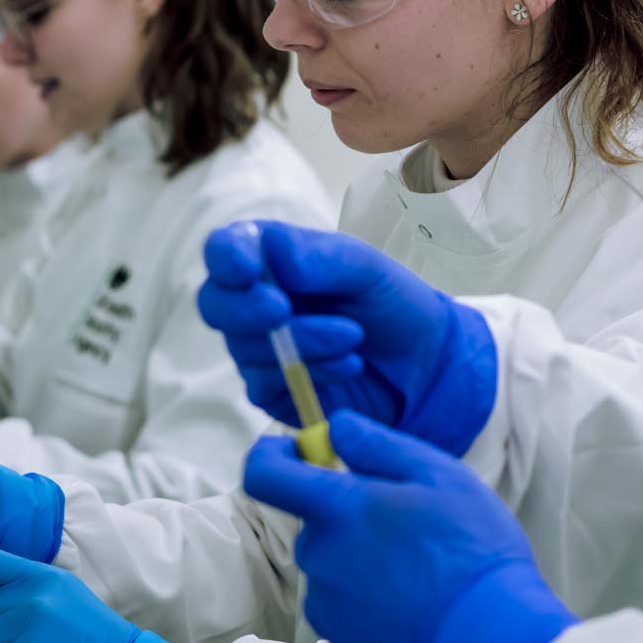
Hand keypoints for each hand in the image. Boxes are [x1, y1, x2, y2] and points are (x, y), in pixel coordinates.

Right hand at [198, 220, 497, 456]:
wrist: (428, 366)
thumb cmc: (395, 306)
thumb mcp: (367, 270)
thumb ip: (319, 257)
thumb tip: (272, 253)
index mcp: (273, 260)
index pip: (226, 251)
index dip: (225, 256)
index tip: (244, 266)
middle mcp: (256, 303)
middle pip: (214, 304)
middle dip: (246, 307)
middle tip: (283, 308)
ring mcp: (259, 350)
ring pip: (246, 347)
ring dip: (301, 341)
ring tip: (353, 337)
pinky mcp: (273, 392)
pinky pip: (267, 385)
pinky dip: (310, 372)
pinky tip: (348, 364)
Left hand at [243, 411, 576, 642]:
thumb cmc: (475, 552)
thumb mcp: (442, 477)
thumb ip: (379, 446)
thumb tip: (335, 426)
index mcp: (340, 511)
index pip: (267, 474)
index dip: (271, 456)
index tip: (295, 452)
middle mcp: (321, 562)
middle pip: (316, 531)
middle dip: (350, 524)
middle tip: (408, 533)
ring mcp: (329, 616)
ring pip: (334, 579)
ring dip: (364, 573)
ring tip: (422, 584)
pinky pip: (352, 627)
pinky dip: (377, 620)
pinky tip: (418, 621)